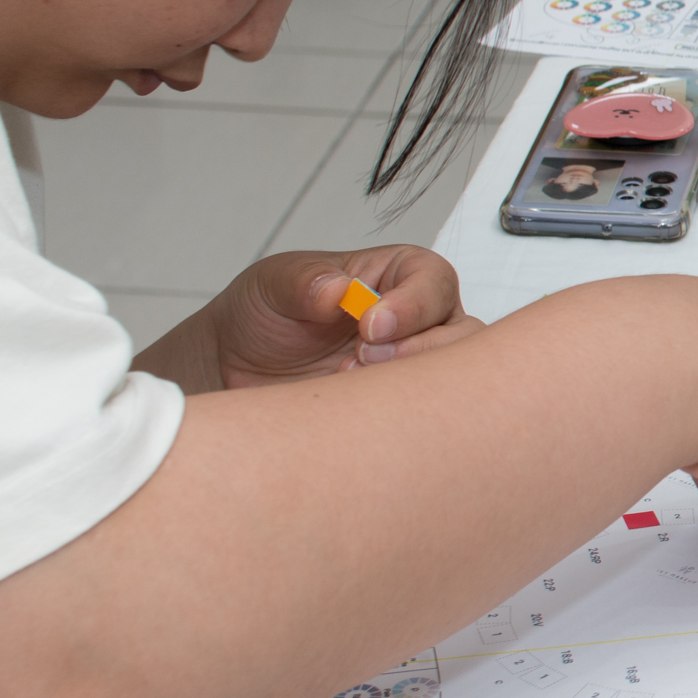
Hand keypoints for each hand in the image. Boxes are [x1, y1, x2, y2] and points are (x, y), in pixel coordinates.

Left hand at [146, 247, 481, 391]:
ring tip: (349, 384)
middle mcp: (420, 323)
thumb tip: (338, 291)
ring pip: (452, 383)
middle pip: (462, 336)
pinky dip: (392, 421)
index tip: (370, 325)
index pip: (435, 283)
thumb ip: (304, 282)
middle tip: (362, 361)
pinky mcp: (400, 411)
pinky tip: (349, 415)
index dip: (413, 304)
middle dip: (419, 351)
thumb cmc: (265, 314)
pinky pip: (421, 420)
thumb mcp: (273, 284)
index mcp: (399, 276)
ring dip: (408, 388)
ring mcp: (414, 369)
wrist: (235, 369)